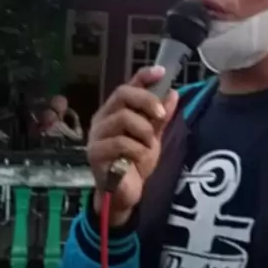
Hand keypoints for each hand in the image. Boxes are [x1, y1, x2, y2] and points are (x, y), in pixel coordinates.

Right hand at [87, 66, 178, 226]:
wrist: (124, 195)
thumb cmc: (134, 164)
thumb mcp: (153, 138)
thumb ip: (160, 117)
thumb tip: (172, 92)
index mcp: (115, 111)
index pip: (127, 85)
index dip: (143, 76)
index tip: (162, 72)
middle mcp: (102, 118)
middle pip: (122, 94)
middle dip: (146, 101)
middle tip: (161, 115)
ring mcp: (96, 135)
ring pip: (124, 118)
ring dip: (144, 132)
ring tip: (148, 148)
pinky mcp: (95, 153)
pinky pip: (121, 142)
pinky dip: (137, 150)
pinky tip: (138, 161)